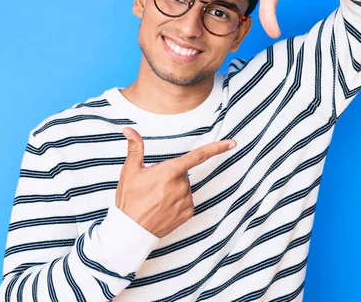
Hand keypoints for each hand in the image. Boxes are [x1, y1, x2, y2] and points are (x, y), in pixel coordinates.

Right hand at [116, 127, 235, 237]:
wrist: (131, 230)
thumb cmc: (130, 199)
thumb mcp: (130, 171)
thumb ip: (135, 148)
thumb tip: (128, 129)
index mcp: (170, 172)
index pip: (198, 156)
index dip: (217, 148)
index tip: (232, 143)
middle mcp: (181, 186)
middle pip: (183, 172)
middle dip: (171, 175)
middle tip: (153, 185)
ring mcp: (186, 201)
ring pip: (184, 187)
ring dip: (173, 188)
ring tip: (156, 198)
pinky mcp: (188, 213)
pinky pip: (186, 200)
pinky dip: (177, 201)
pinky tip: (163, 207)